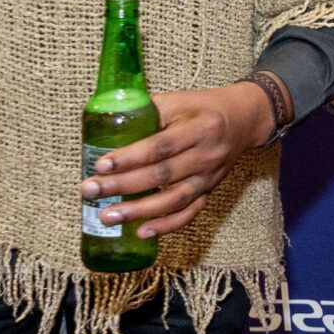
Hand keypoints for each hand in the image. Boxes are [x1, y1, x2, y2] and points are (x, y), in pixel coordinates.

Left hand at [80, 82, 275, 239]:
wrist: (243, 120)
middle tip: (90, 190)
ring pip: (173, 199)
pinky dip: (166, 226)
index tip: (100, 164)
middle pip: (162, 175)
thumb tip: (106, 125)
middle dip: (122, 185)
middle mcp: (206, 155)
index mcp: (199, 128)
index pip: (160, 146)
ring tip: (107, 216)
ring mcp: (209, 177)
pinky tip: (142, 232)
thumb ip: (146, 112)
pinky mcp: (209, 191)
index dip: (129, 157)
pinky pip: (189, 213)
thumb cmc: (203, 108)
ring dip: (139, 211)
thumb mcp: (178, 101)